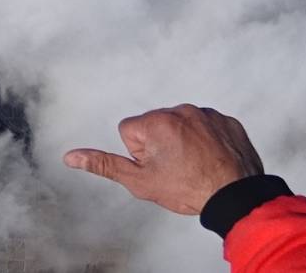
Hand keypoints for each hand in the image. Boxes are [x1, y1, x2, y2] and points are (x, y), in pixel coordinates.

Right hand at [63, 104, 263, 214]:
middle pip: (155, 125)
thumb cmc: (187, 189)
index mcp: (156, 121)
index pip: (129, 131)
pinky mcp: (227, 120)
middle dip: (161, 144)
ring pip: (182, 124)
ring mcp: (207, 113)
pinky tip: (212, 158)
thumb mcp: (140, 181)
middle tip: (177, 168)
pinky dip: (208, 139)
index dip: (140, 154)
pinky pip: (208, 125)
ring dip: (184, 140)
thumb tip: (70, 156)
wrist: (235, 196)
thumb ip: (105, 164)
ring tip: (196, 164)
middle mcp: (180, 109)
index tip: (159, 167)